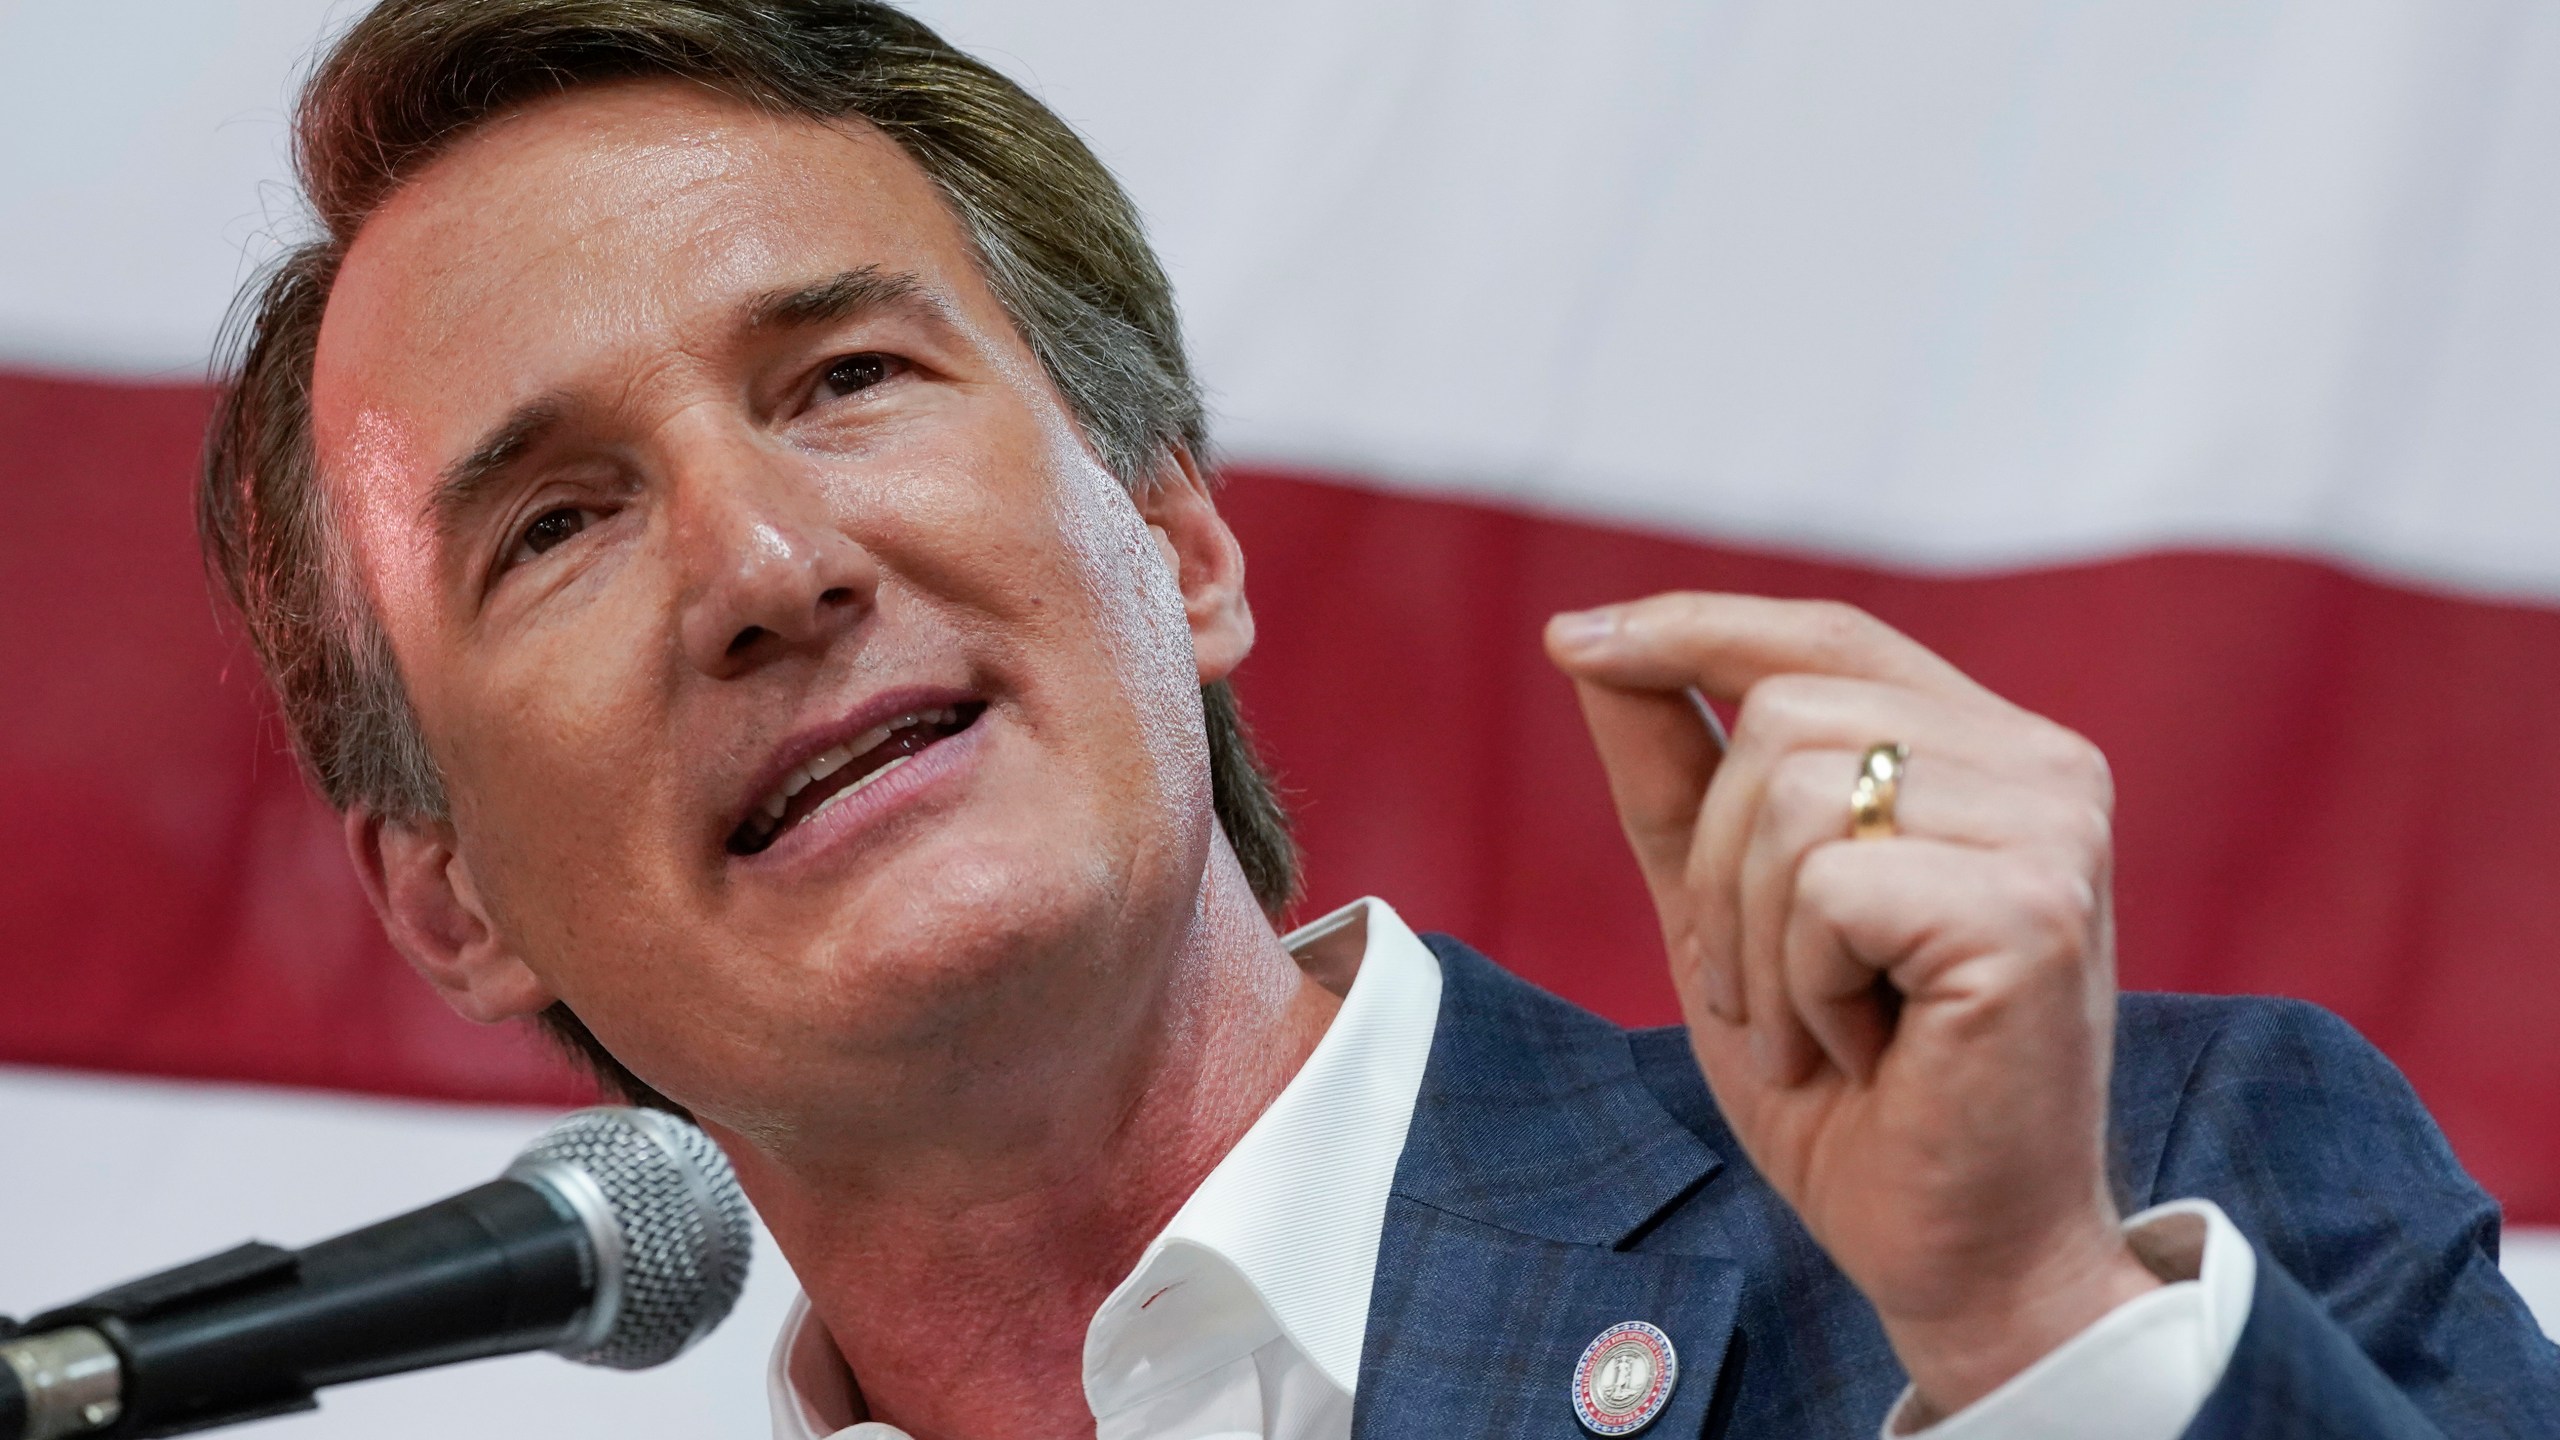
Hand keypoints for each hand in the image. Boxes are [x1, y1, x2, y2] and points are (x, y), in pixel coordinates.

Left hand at [1545, 593, 2160, 1417]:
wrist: (1950, 1249)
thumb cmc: (1849, 1089)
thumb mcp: (1726, 909)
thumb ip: (1674, 774)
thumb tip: (1587, 640)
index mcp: (1988, 750)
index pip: (1822, 637)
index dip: (1692, 627)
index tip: (1569, 641)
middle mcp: (2044, 768)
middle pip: (1781, 713)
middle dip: (1720, 870)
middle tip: (1766, 994)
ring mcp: (2053, 833)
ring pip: (1790, 796)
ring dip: (1757, 943)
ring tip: (1817, 1031)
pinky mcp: (2033, 911)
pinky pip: (1825, 889)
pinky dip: (1802, 988)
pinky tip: (1862, 1053)